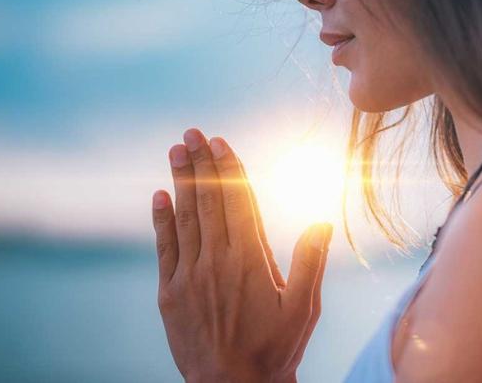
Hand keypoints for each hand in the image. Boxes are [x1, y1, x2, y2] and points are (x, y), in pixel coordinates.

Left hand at [152, 128, 332, 382]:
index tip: (220, 142)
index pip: (238, 202)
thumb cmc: (274, 349)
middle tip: (192, 133)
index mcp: (250, 260)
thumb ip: (311, 261)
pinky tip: (159, 195)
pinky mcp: (170, 291)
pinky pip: (165, 247)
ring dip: (180, 181)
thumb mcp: (303, 308)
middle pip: (209, 201)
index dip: (228, 169)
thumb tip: (322, 220)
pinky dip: (161, 219)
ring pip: (185, 217)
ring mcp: (190, 274)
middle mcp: (217, 260)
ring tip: (176, 150)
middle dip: (201, 163)